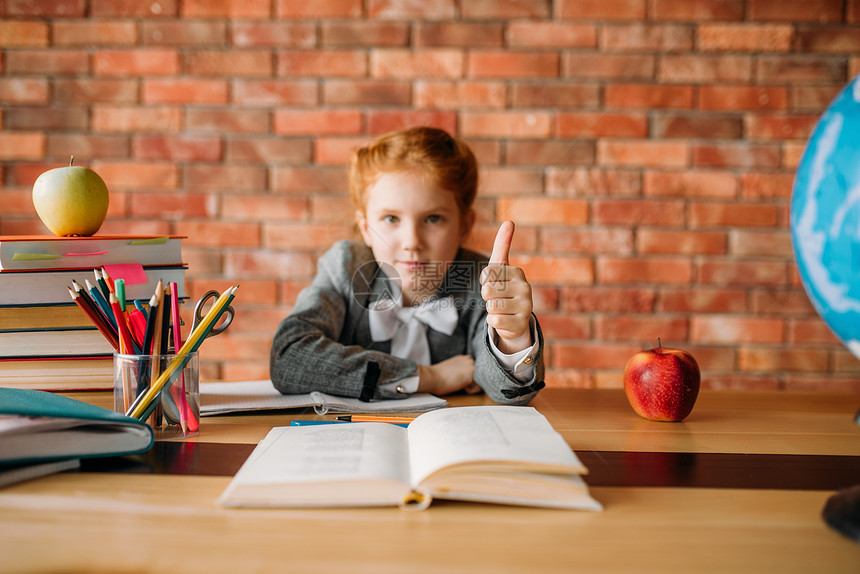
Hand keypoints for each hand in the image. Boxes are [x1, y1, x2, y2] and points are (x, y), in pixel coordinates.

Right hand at [417, 355, 480, 394]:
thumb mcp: (451, 369)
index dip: (468, 378)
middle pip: (479, 375)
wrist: (432, 377)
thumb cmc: (437, 377)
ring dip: (472, 385)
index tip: (459, 380)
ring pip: (480, 381)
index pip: (474, 370)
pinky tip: (461, 387)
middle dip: (472, 381)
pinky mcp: (472, 375)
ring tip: (460, 385)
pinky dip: (471, 390)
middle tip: (460, 383)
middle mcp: (469, 360)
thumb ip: (460, 371)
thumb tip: (465, 378)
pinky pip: (478, 387)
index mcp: (463, 358)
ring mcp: (472, 366)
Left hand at [480, 221, 533, 353]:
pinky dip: (493, 321)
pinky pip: (494, 320)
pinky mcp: (521, 323)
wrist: (515, 319)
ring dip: (490, 309)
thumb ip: (502, 245)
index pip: (487, 273)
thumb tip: (509, 221)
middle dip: (487, 296)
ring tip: (501, 309)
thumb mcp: (501, 268)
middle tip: (497, 298)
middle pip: (487, 290)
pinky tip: (504, 320)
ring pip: (491, 306)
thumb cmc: (504, 289)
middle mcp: (525, 288)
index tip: (494, 283)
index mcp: (518, 272)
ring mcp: (525, 306)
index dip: (484, 281)